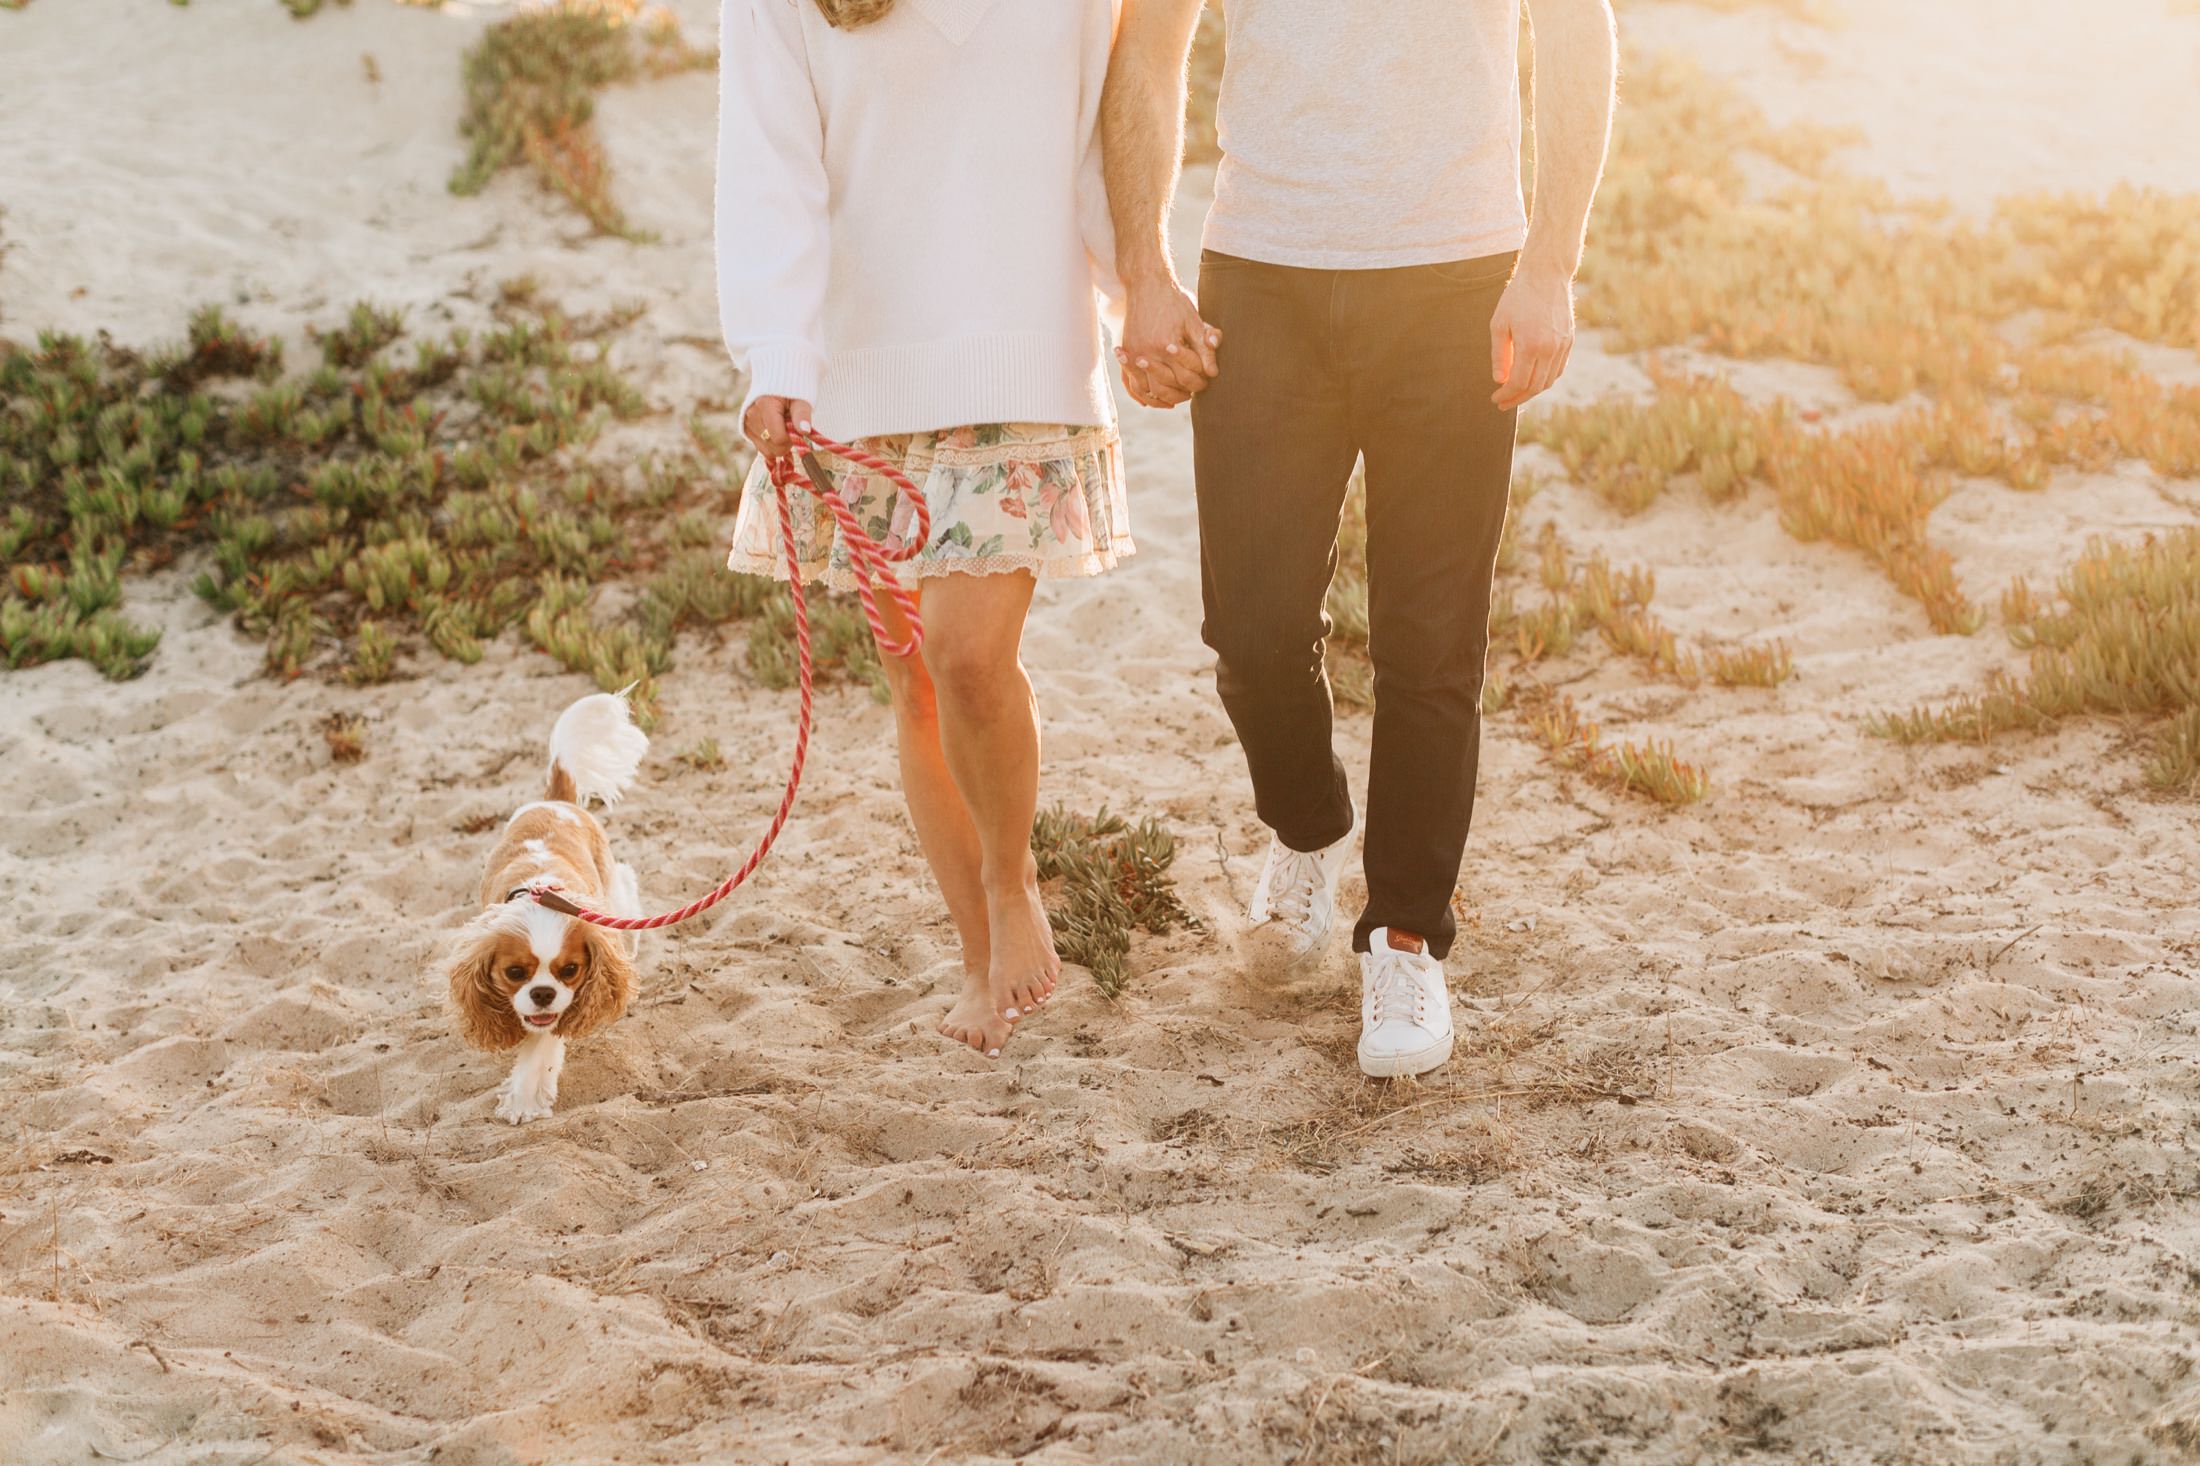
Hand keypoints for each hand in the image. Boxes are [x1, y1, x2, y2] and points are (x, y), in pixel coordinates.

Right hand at [742, 395, 813, 457]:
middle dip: (787, 442)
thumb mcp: (801, 400)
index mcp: (764, 405)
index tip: (797, 427)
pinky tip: (776, 431)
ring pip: (768, 451)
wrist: (776, 379)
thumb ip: (802, 415)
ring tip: (782, 426)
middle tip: (790, 425)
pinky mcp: (746, 429)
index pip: (780, 438)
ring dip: (779, 443)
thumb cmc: (792, 390)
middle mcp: (752, 415)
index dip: (793, 438)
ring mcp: (747, 423)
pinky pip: (762, 449)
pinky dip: (772, 444)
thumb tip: (805, 431)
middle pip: (773, 448)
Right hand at [1117, 276, 1219, 407]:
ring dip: (1163, 398)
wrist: (1147, 284)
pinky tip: (1155, 398)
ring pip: (1148, 390)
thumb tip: (1213, 372)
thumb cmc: (1175, 301)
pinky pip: (1132, 383)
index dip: (1199, 383)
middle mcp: (1147, 352)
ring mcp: (1133, 354)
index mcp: (1166, 345)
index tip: (1207, 381)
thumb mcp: (1194, 322)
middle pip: (1166, 388)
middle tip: (1194, 391)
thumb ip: (1204, 348)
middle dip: (1183, 393)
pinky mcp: (1126, 353)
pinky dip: (1143, 395)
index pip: (1186, 377)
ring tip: (1177, 396)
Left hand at [1489, 264, 1575, 409]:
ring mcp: (1563, 345)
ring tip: (1516, 394)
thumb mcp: (1499, 324)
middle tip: (1503, 403)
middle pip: (1535, 386)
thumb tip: (1500, 380)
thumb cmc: (1518, 297)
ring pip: (1549, 380)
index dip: (1506, 394)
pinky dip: (1546, 379)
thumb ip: (1499, 355)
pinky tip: (1533, 379)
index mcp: (1531, 344)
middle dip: (1517, 398)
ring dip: (1532, 391)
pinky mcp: (1569, 340)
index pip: (1519, 382)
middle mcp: (1550, 348)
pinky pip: (1558, 369)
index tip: (1495, 398)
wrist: (1546, 274)